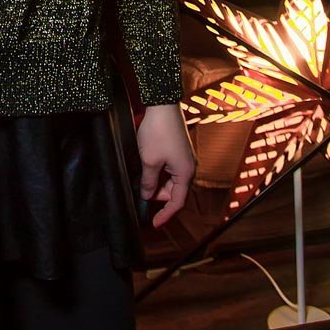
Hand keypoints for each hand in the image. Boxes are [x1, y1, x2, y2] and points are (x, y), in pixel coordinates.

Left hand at [136, 103, 195, 228]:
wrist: (163, 105)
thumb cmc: (158, 132)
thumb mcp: (149, 160)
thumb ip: (148, 182)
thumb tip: (147, 196)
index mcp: (186, 173)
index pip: (177, 202)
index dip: (165, 215)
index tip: (154, 224)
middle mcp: (189, 167)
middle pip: (174, 191)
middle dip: (157, 195)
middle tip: (141, 193)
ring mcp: (185, 157)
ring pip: (171, 179)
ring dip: (157, 182)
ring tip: (141, 178)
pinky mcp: (179, 149)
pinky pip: (170, 169)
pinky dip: (159, 172)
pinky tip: (147, 167)